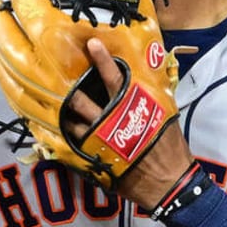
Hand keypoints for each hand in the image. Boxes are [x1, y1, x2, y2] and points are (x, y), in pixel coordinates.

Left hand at [64, 37, 194, 207]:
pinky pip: (72, 147)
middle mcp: (111, 122)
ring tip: (56, 107)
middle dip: (69, 91)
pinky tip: (56, 134)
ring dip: (64, 115)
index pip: (114, 79)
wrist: (168, 182)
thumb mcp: (165, 115)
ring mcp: (99, 142)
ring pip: (72, 124)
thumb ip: (151, 95)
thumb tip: (148, 74)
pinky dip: (64, 140)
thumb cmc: (170, 147)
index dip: (103, 60)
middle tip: (56, 79)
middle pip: (82, 101)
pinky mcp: (94, 160)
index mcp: (131, 107)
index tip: (92, 44)